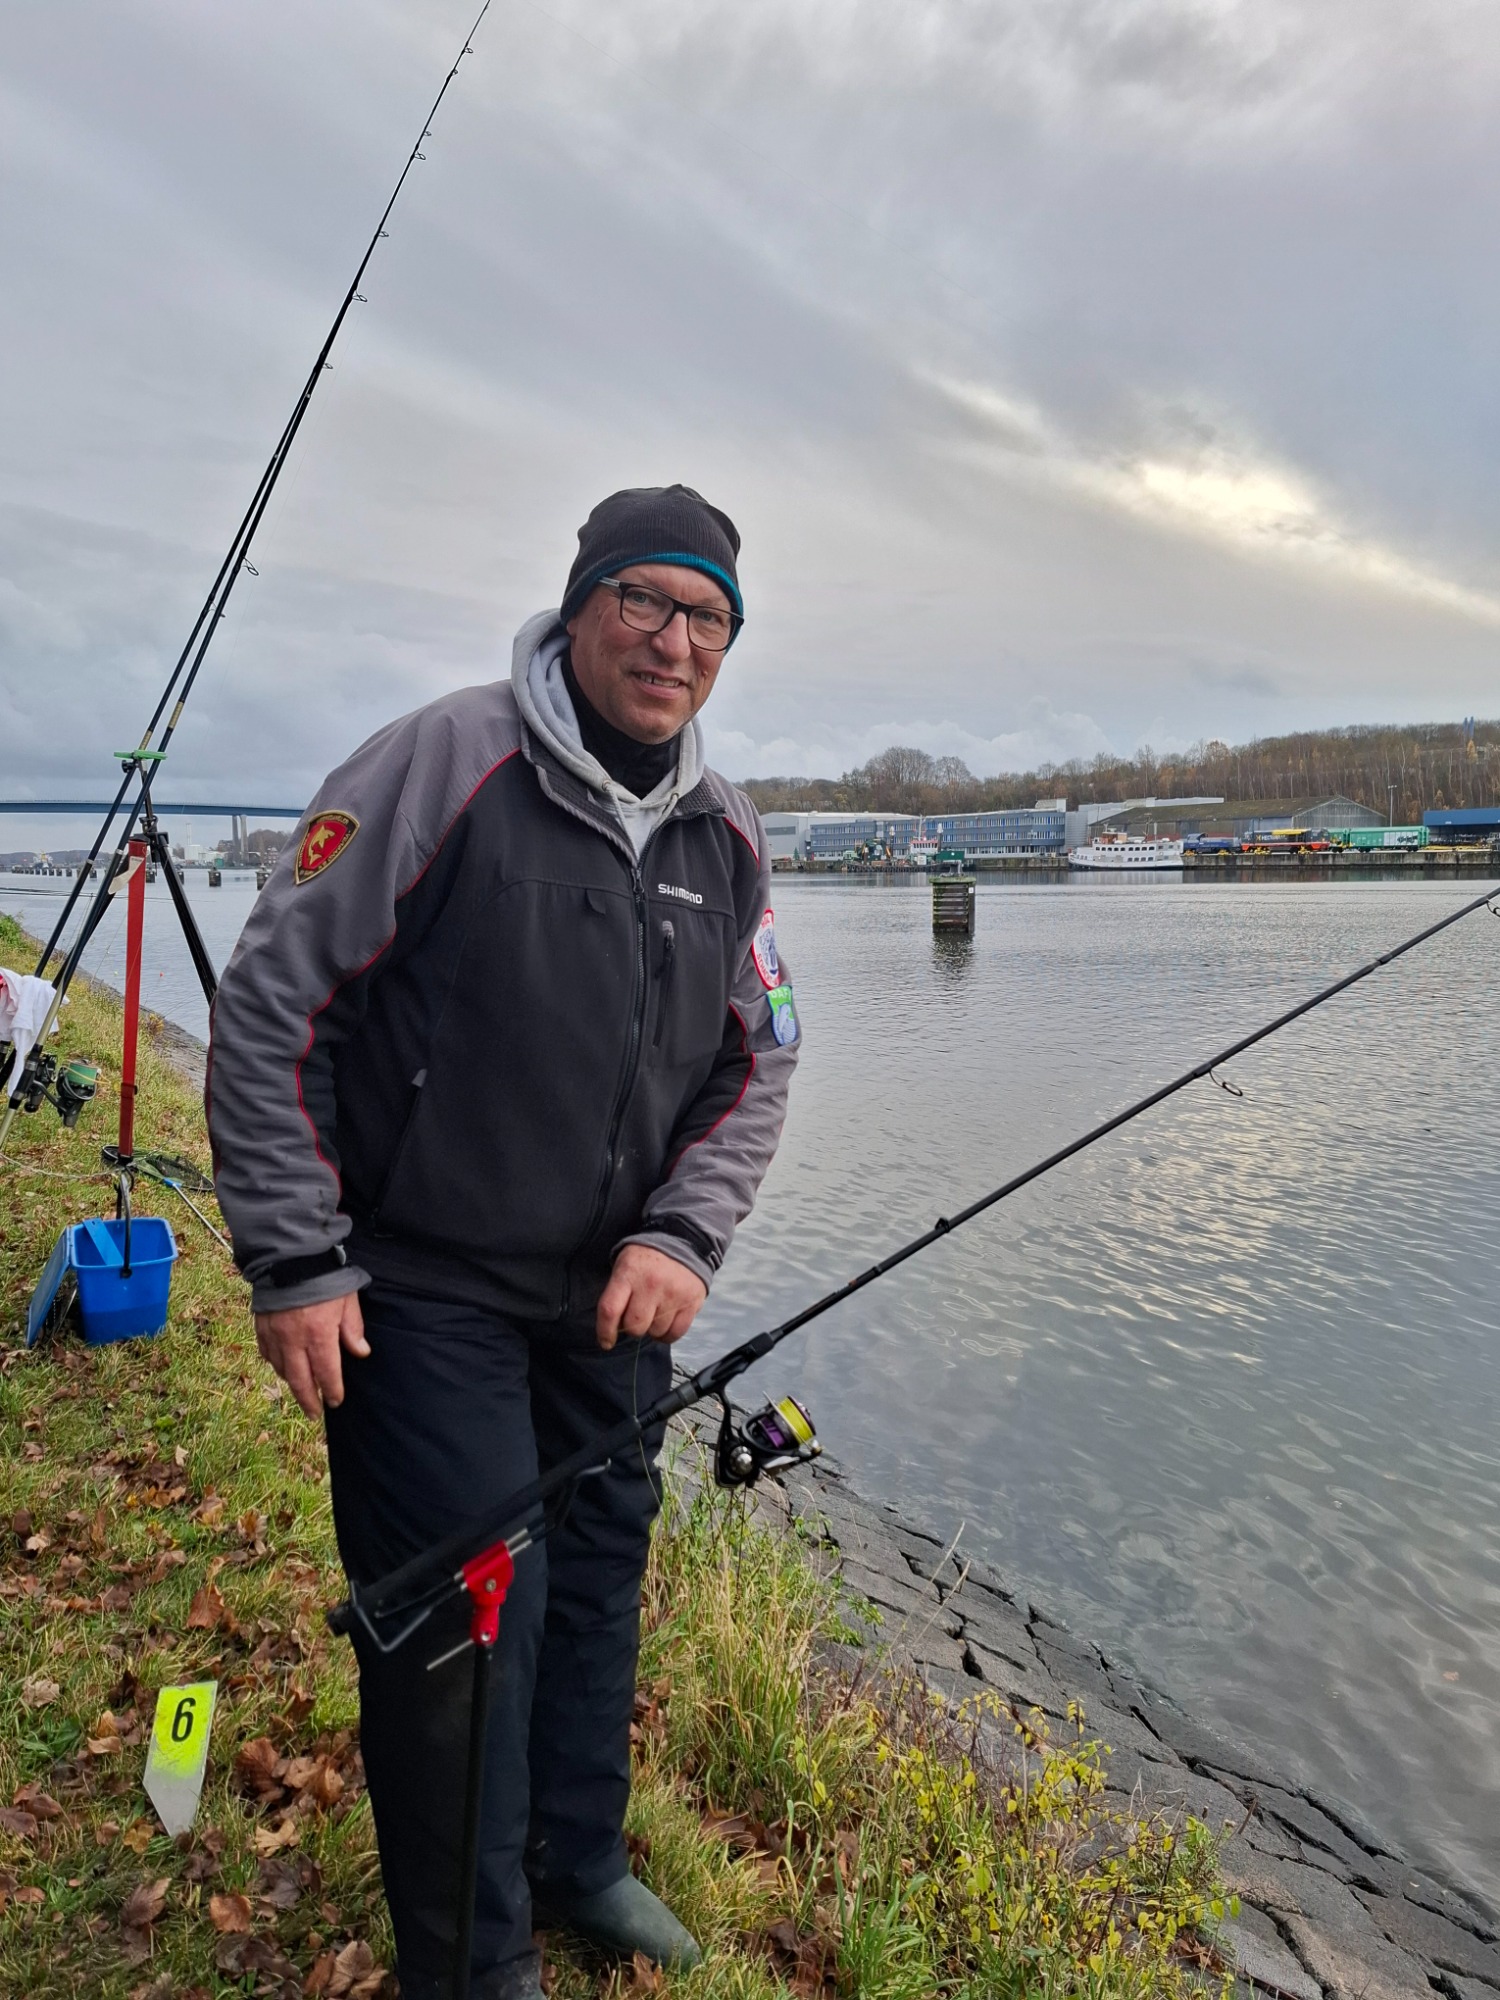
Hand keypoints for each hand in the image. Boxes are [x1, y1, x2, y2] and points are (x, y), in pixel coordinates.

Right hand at [254, 1290, 369, 1418]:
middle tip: (315, 1414)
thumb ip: (353, 1329)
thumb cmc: (325, 1278)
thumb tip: (361, 1353)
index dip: (332, 1390)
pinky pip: (266, 1354)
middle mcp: (294, 1341)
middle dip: (309, 1400)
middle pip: (300, 1380)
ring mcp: (275, 1335)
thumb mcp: (348, 1301)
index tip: (336, 1401)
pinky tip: (282, 1368)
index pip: (327, 1373)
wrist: (291, 1257)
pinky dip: (275, 1365)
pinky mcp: (261, 1327)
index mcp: (319, 1335)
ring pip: (281, 1369)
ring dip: (292, 1384)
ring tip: (301, 1393)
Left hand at [595, 1244, 707, 1351]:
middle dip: (632, 1327)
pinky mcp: (691, 1302)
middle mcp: (651, 1284)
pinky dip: (668, 1334)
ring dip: (652, 1329)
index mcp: (629, 1273)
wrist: (682, 1240)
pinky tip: (666, 1322)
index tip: (606, 1341)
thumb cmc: (647, 1258)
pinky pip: (675, 1333)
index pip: (610, 1310)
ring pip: (656, 1332)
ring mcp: (673, 1294)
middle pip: (635, 1326)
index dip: (605, 1332)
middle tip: (636, 1316)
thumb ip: (616, 1293)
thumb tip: (614, 1327)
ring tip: (655, 1312)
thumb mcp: (624, 1264)